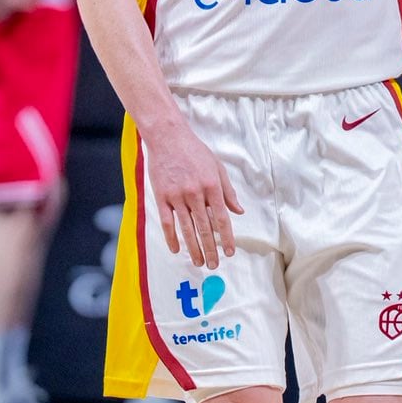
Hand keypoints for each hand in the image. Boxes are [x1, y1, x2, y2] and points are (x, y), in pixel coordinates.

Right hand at [145, 121, 244, 269]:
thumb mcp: (217, 167)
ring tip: (199, 263)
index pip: (222, 219)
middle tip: (215, 265)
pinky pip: (167, 222)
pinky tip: (176, 249)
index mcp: (212, 187)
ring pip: (187, 229)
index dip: (227, 238)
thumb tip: (239, 211)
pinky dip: (171, 238)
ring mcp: (177, 196)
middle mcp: (196, 194)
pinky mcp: (162, 197)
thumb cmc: (194, 151)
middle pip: (205, 228)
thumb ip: (228, 192)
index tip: (230, 252)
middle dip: (211, 249)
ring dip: (194, 248)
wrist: (168, 138)